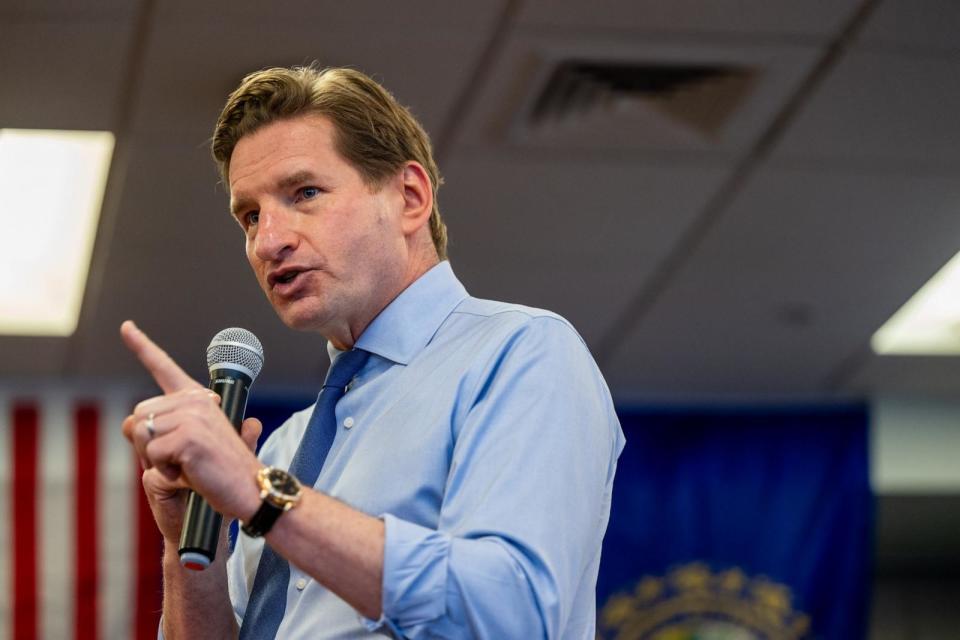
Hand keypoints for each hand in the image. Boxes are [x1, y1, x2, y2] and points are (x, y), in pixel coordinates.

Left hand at [120, 320, 262, 526]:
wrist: (251, 490)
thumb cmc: (222, 472)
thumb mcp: (192, 444)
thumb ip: (165, 428)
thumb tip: (129, 423)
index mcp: (198, 399)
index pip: (165, 367)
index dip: (142, 346)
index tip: (127, 327)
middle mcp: (196, 401)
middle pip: (139, 415)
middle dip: (146, 446)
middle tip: (175, 462)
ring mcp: (193, 416)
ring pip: (141, 435)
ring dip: (154, 460)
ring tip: (184, 468)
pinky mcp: (188, 437)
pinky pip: (152, 454)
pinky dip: (164, 472)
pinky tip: (188, 475)